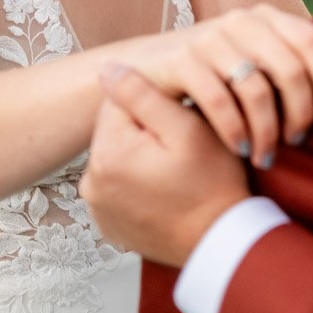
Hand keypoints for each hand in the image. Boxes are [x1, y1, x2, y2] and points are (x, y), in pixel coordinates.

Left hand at [81, 64, 247, 266]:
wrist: (221, 243)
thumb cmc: (213, 185)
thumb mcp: (186, 129)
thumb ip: (143, 94)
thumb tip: (107, 69)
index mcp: (107, 152)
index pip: (118, 101)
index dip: (154, 104)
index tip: (182, 121)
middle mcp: (91, 182)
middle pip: (116, 131)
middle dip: (146, 132)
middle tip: (184, 150)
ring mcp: (98, 208)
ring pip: (117, 158)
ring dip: (141, 157)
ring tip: (177, 173)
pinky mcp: (109, 225)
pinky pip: (118, 188)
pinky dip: (138, 185)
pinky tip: (166, 192)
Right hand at [120, 5, 312, 169]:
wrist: (144, 72)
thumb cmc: (213, 77)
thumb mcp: (254, 64)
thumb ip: (289, 67)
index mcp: (267, 18)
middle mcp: (241, 21)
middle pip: (290, 68)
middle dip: (299, 112)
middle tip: (296, 141)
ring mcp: (209, 38)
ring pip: (256, 87)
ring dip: (267, 129)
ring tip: (267, 155)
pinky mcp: (180, 60)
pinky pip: (219, 99)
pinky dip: (235, 130)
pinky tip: (240, 149)